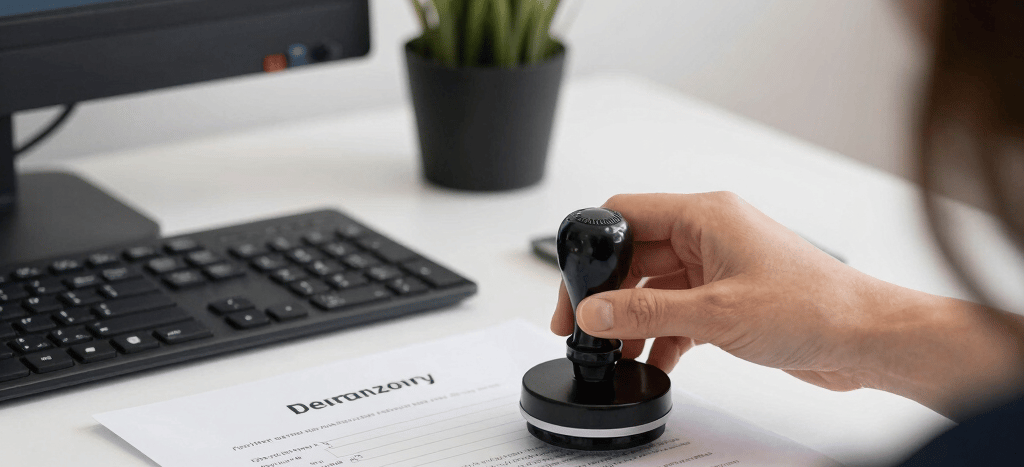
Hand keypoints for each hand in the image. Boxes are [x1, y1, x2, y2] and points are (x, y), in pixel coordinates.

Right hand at [550, 192, 1023, 419]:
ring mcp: (720, 266)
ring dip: (635, 319)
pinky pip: (679, 310)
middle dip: (609, 293)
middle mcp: (710, 235)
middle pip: (636, 255)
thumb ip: (647, 311)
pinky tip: (658, 360)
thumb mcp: (715, 313)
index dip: (593, 250)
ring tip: (619, 352)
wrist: (865, 339)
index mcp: (706, 216)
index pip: (626, 214)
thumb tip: (593, 311)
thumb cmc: (815, 307)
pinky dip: (664, 334)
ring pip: (655, 286)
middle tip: (586, 328)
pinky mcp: (729, 297)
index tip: (575, 288)